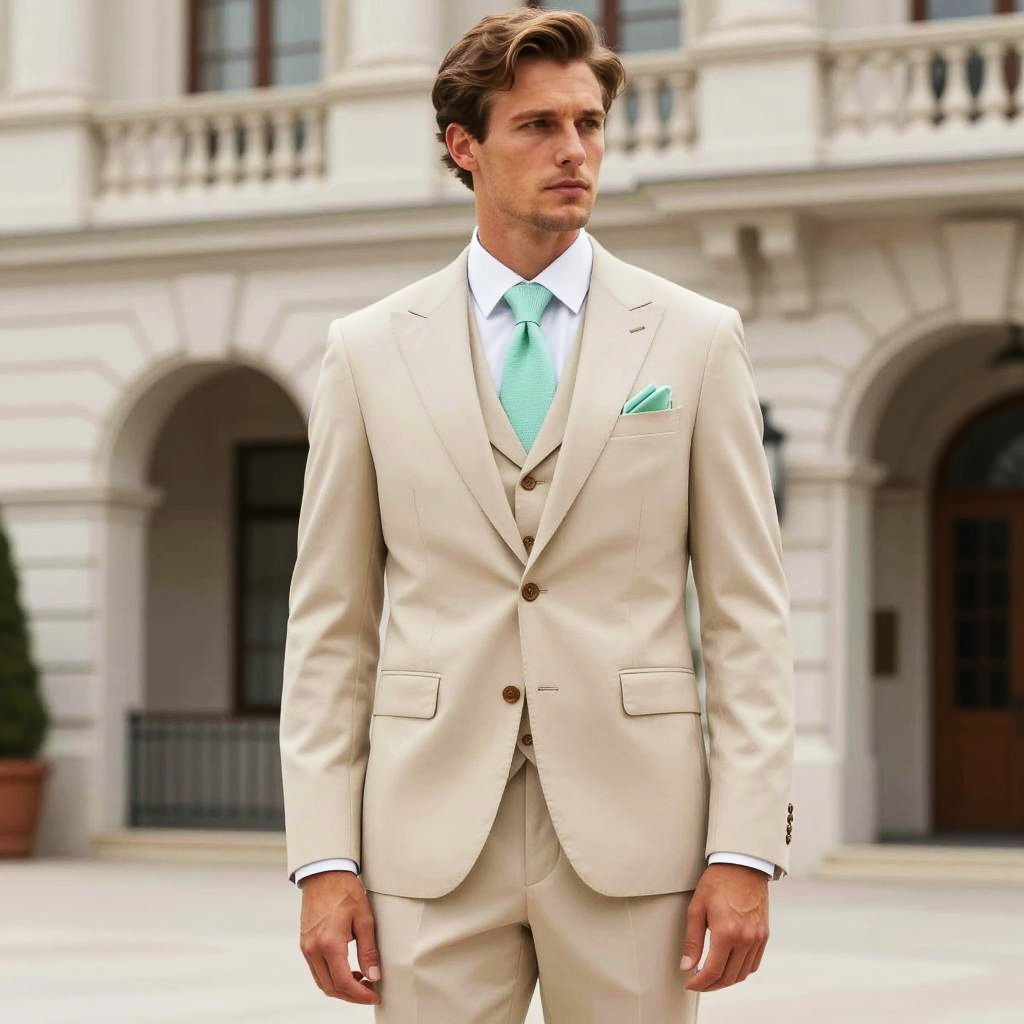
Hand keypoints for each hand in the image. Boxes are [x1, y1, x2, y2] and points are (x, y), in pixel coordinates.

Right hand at [298, 870, 380, 1004]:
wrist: (325, 873)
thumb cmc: (344, 890)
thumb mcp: (364, 918)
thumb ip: (368, 950)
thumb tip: (374, 975)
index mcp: (329, 943)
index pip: (344, 982)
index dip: (360, 994)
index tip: (374, 995)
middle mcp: (314, 949)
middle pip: (331, 987)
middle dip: (351, 995)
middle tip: (370, 991)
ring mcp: (307, 947)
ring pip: (322, 981)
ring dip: (341, 987)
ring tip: (361, 981)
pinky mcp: (305, 943)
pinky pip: (317, 970)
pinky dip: (331, 976)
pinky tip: (347, 969)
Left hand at [679, 863, 769, 991]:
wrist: (742, 865)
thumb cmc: (718, 882)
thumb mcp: (697, 908)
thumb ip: (692, 940)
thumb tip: (687, 966)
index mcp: (726, 933)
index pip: (713, 971)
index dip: (699, 983)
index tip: (690, 984)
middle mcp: (745, 939)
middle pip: (729, 977)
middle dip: (711, 985)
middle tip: (698, 983)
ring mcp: (757, 938)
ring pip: (742, 973)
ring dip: (726, 980)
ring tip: (711, 977)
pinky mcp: (764, 935)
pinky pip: (754, 963)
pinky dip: (741, 970)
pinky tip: (729, 966)